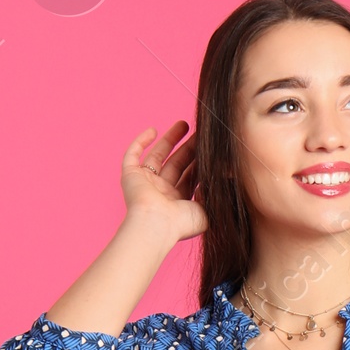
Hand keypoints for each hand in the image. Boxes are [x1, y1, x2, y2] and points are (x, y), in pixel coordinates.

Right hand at [120, 121, 206, 243]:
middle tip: (200, 132)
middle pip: (177, 164)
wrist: (156, 226)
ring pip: (158, 156)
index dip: (200, 160)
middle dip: (189, 147)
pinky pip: (132, 156)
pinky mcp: (130, 176)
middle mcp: (162, 192)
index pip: (191, 176)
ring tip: (184, 124)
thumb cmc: (180, 224)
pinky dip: (140, 142)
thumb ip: (213, 194)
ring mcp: (145, 184)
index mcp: (179, 202)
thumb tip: (218, 177)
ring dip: (170, 140)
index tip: (210, 147)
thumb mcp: (206, 211)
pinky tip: (153, 130)